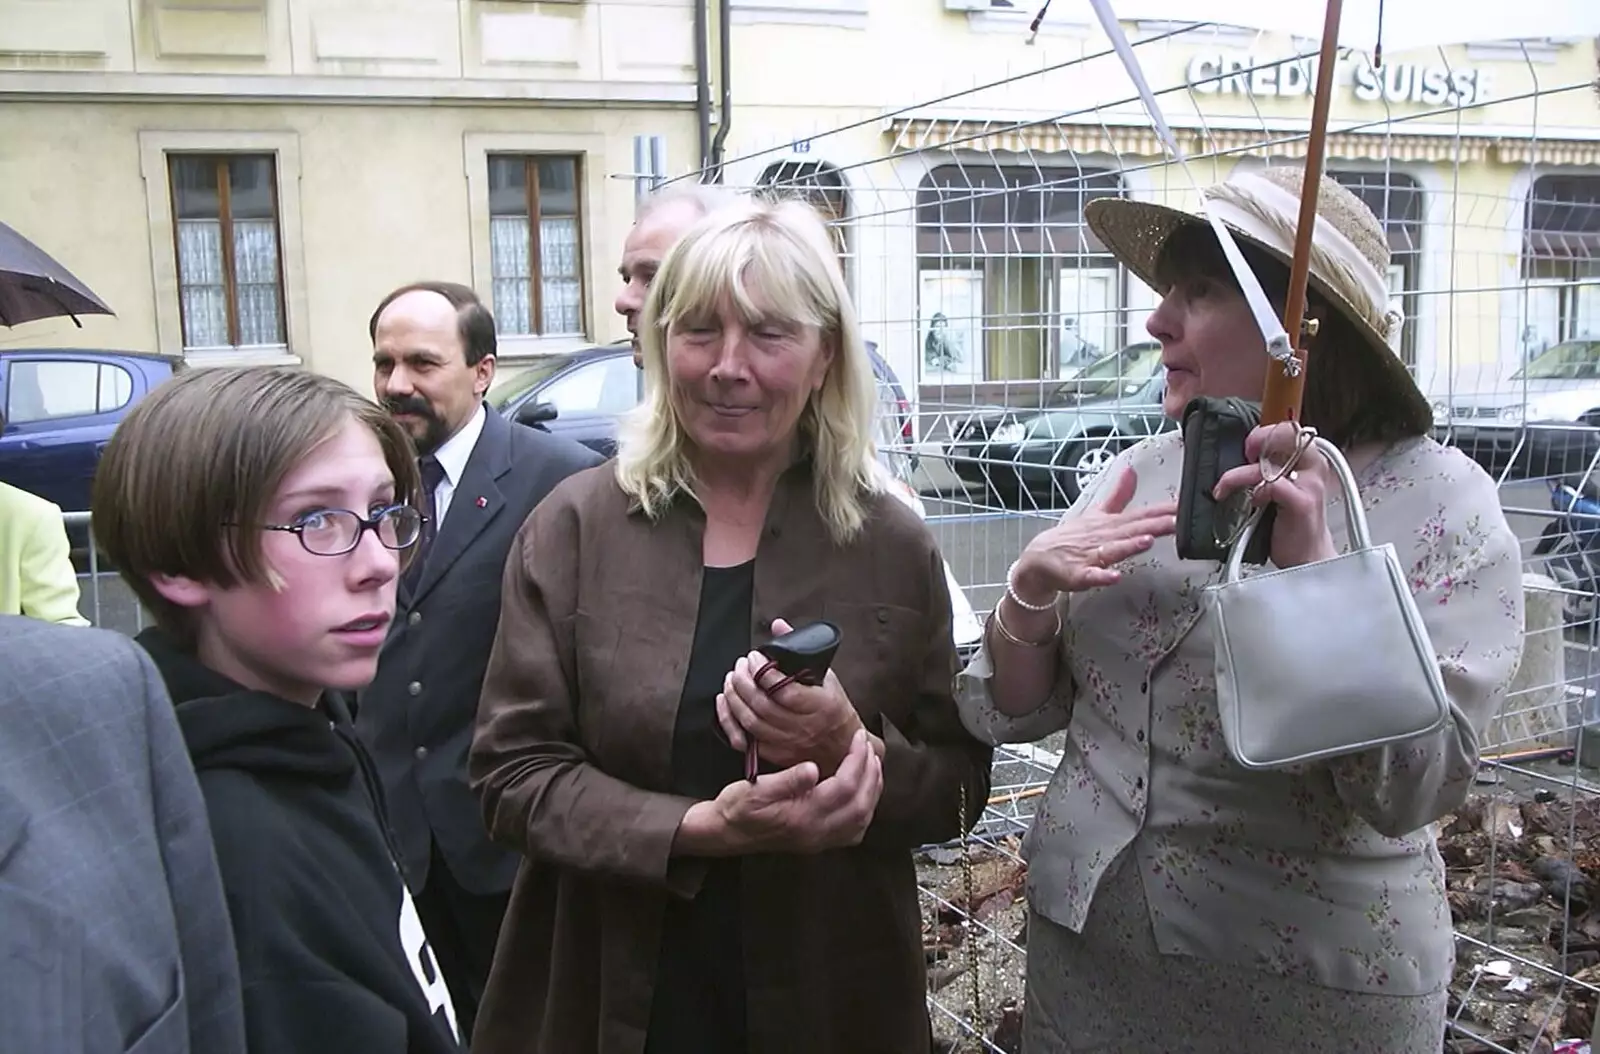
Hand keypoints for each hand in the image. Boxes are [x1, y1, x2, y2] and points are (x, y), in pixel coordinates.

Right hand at [681, 729, 883, 854]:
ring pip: (862, 820)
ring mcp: (819, 841)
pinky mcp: (819, 842)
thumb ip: (786, 780)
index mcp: (802, 817)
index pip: (844, 787)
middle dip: (870, 773)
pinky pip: (854, 830)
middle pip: (860, 805)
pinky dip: (865, 808)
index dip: (856, 760)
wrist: (725, 833)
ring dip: (872, 791)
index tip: (859, 738)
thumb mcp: (754, 788)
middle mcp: (816, 833)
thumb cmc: (737, 808)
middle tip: (869, 747)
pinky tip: (863, 791)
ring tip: (872, 764)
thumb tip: (812, 768)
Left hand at [717, 618, 864, 773]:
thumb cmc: (834, 709)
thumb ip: (800, 650)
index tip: (755, 657)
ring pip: (750, 722)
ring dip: (735, 698)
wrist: (842, 745)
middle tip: (739, 666)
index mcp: (820, 705)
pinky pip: (745, 741)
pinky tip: (725, 703)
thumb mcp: (826, 675)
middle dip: (744, 681)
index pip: (784, 690)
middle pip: (763, 705)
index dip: (763, 671)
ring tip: (732, 680)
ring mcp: (787, 743)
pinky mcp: (775, 755)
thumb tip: (779, 626)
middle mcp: (803, 727)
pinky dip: (729, 721)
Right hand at [1009, 466, 1177, 602]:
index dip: (1163, 511)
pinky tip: (1114, 576)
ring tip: (1146, 541)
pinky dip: (1101, 576)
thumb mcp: (1097, 512)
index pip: (1141, 515)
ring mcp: (1090, 556)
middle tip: (1176, 522)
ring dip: (1128, 545)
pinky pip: (1091, 576)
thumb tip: (1131, 470)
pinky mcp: (1078, 574)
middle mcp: (1103, 537)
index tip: (1184, 506)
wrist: (1039, 558)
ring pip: (1112, 550)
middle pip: (1131, 530)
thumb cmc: (1073, 537)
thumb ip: (1118, 494)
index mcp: (1111, 524)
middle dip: (1154, 526)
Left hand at [1212, 422, 1339, 568]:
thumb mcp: (1279, 489)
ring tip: (1226, 487)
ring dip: (1240, 474)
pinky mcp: (1302, 504)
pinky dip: (1255, 491)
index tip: (1249, 445)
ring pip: (1272, 462)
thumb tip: (1241, 458)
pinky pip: (1274, 485)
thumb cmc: (1289, 523)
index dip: (1266, 431)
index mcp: (1309, 460)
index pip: (1290, 429)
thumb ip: (1268, 470)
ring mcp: (1310, 485)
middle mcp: (1314, 467)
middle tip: (1244, 455)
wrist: (1307, 557)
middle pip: (1289, 434)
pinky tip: (1252, 502)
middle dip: (1259, 439)